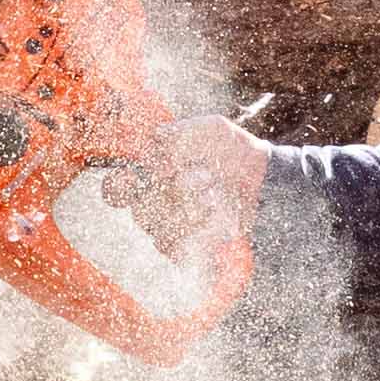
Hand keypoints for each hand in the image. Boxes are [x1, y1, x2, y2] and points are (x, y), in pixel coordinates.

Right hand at [97, 116, 269, 272]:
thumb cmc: (231, 149)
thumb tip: (157, 139)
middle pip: (141, 212)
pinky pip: (180, 251)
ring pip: (161, 232)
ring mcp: (173, 226)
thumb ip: (183, 131)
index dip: (117, 188)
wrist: (263, 175)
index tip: (133, 176)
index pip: (116, 191)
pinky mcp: (191, 244)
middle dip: (178, 191)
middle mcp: (156, 204)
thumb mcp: (212, 129)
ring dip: (193, 210)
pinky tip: (219, 218)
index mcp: (151, 175)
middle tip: (206, 176)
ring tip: (218, 195)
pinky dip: (201, 233)